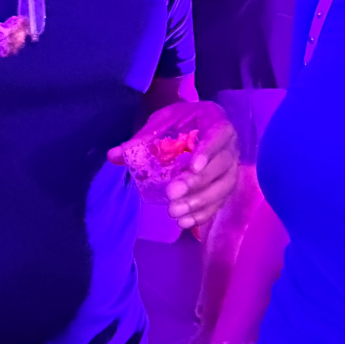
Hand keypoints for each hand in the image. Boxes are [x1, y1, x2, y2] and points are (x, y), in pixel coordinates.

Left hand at [109, 100, 237, 228]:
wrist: (193, 125)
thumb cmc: (179, 122)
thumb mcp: (160, 123)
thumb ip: (141, 139)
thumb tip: (113, 156)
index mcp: (216, 121)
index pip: (218, 135)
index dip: (207, 152)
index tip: (192, 167)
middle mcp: (230, 145)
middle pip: (221, 165)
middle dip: (197, 183)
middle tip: (171, 194)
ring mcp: (231, 167)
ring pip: (223, 187)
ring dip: (200, 202)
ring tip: (174, 212)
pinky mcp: (226, 185)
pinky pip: (220, 202)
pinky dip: (203, 214)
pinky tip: (184, 222)